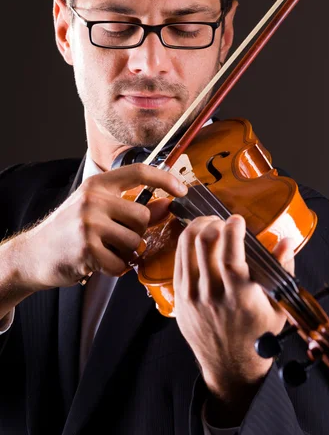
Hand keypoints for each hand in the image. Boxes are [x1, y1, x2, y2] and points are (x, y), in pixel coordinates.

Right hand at [12, 164, 186, 290]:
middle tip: (117, 237)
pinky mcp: (88, 250)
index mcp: (98, 184)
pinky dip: (116, 268)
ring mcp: (89, 224)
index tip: (182, 190)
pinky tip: (99, 262)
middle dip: (137, 232)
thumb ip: (131, 206)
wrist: (34, 253)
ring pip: (135, 241)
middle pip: (143, 216)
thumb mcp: (98, 209)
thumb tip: (167, 205)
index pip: (139, 171)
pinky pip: (122, 264)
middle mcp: (93, 200)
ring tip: (106, 250)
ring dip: (127, 252)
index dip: (165, 179)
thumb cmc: (70, 230)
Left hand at [173, 214, 294, 424]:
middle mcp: (212, 296)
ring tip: (209, 224)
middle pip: (204, 245)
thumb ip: (282, 271)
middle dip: (214, 222)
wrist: (231, 366)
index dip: (232, 231)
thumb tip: (286, 242)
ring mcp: (191, 296)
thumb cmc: (257, 336)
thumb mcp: (277, 307)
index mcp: (240, 298)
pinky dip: (186, 242)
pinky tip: (197, 238)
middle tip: (223, 220)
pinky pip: (178, 259)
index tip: (238, 219)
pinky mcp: (179, 297)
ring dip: (198, 227)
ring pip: (186, 247)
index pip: (230, 258)